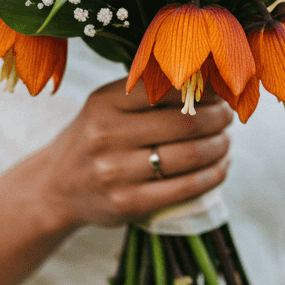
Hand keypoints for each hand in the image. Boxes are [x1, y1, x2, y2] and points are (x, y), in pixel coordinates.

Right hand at [35, 76, 232, 236]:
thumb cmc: (95, 138)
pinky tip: (221, 166)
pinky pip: (185, 188)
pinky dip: (213, 175)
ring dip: (220, 146)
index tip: (219, 92)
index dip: (202, 89)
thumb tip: (208, 80)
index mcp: (105, 102)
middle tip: (227, 116)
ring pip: (190, 156)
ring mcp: (116, 172)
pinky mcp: (127, 204)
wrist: (56, 187)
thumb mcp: (107, 106)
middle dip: (218, 118)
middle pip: (185, 123)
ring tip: (225, 141)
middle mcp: (107, 135)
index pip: (167, 87)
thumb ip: (147, 91)